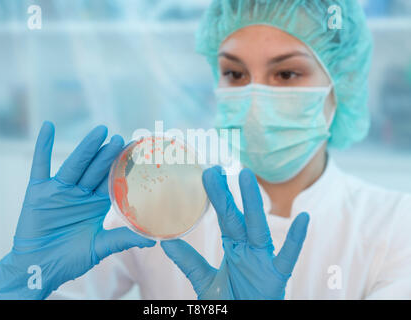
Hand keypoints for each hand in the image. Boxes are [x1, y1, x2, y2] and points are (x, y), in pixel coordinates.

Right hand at [0, 122, 155, 299]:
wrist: (37, 268)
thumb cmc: (69, 259)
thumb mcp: (100, 247)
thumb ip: (122, 239)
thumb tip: (153, 240)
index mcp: (94, 204)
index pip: (111, 181)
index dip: (122, 168)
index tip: (137, 153)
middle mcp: (79, 194)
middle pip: (95, 170)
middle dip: (108, 155)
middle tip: (121, 139)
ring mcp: (58, 190)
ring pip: (75, 165)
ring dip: (87, 148)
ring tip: (100, 131)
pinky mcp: (37, 192)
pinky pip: (40, 165)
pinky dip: (43, 146)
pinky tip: (48, 127)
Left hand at [161, 166, 308, 299]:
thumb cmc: (232, 300)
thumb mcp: (204, 279)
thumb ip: (188, 261)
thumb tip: (166, 241)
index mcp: (234, 247)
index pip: (224, 216)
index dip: (216, 195)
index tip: (207, 173)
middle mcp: (249, 248)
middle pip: (236, 217)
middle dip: (226, 193)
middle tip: (215, 168)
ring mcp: (263, 261)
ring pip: (258, 228)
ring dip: (253, 203)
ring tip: (246, 176)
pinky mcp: (276, 277)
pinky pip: (287, 257)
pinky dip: (296, 239)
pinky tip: (303, 218)